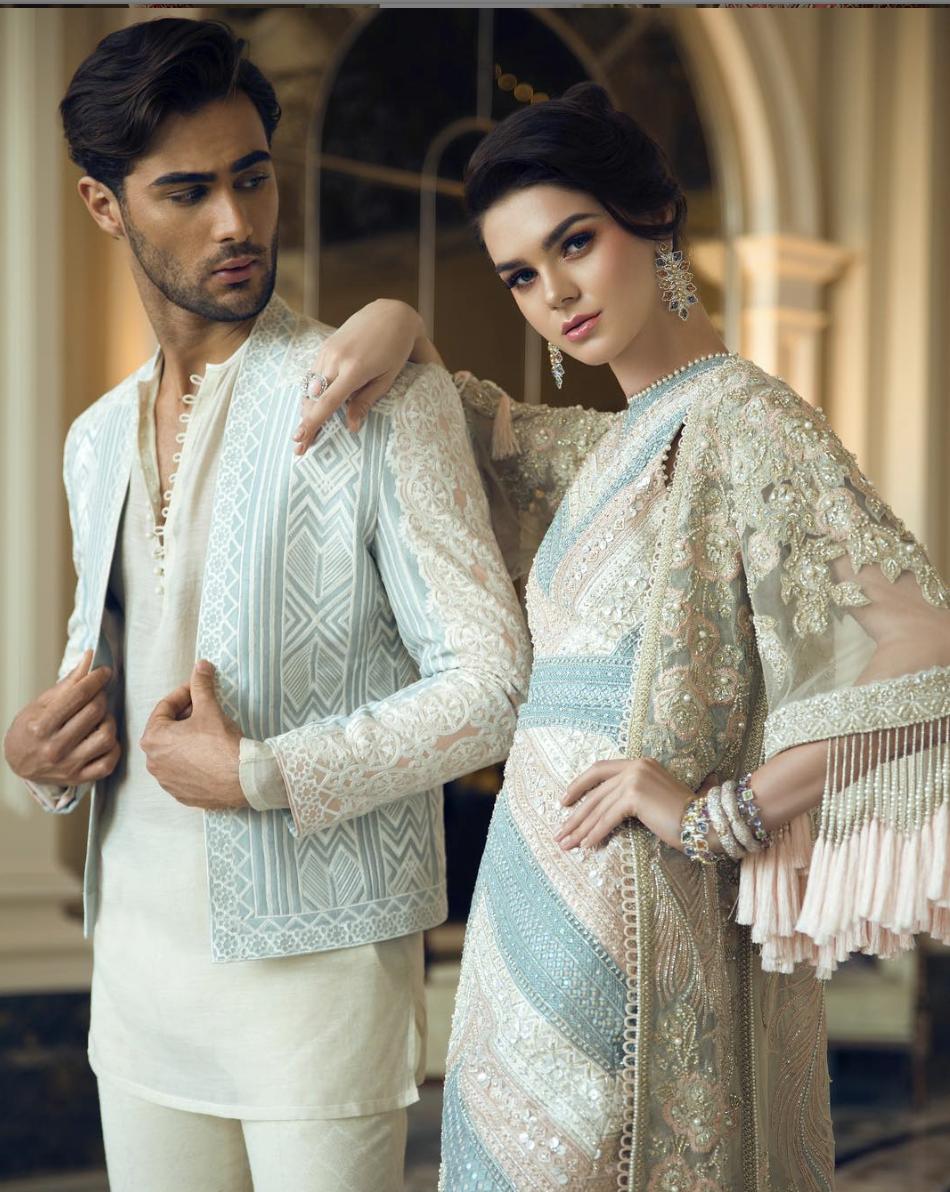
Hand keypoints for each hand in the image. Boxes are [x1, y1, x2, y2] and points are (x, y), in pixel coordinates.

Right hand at [3, 649, 119, 786]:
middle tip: (98, 694)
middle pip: (95, 713)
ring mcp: (68, 766)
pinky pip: (109, 763)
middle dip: (101, 696)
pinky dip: (113, 748)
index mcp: (41, 727)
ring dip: (109, 721)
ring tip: (100, 717)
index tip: (104, 672)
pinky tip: (104, 738)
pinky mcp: (79, 778)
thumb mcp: (41, 704)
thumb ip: (68, 683)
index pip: (78, 695)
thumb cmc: (29, 730)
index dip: (96, 679)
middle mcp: (55, 748)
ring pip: (106, 737)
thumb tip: (89, 658)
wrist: (18, 763)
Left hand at [140, 660, 245, 809]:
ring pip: (174, 752)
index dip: (184, 694)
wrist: (243, 778)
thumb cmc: (221, 743)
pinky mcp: (181, 794)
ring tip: (208, 732)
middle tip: (205, 708)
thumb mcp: (209, 709)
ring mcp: (166, 781)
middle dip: (185, 717)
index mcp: (153, 738)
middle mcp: (153, 762)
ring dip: (187, 739)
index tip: (198, 689)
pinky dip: (192, 761)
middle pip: (168, 730)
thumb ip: (200, 685)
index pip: (165, 707)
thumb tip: (201, 665)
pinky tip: (209, 755)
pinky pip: (183, 771)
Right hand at [293, 299, 440, 454]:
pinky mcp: (326, 346)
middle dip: (305, 422)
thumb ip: (366, 401)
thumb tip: (352, 427)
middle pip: (313, 398)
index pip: (328, 403)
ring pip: (310, 386)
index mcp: (354, 370)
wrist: (391, 314)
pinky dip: (311, 392)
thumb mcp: (386, 378)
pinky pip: (313, 374)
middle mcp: (336, 359)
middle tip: (300, 446)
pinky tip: (311, 406)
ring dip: (306, 409)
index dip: (313, 424)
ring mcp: (328, 351)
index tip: (301, 441)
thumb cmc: (395, 349)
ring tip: (305, 429)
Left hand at [555, 757, 705, 851]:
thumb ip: (632, 797)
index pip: (600, 770)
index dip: (579, 785)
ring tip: (567, 844)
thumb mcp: (653, 798)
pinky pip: (608, 819)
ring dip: (580, 829)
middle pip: (595, 793)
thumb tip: (605, 812)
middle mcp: (635, 767)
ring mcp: (635, 779)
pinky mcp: (635, 796)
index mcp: (639, 763)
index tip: (564, 802)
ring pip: (598, 808)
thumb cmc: (683, 816)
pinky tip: (586, 846)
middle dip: (575, 816)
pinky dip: (595, 834)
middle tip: (560, 833)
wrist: (705, 823)